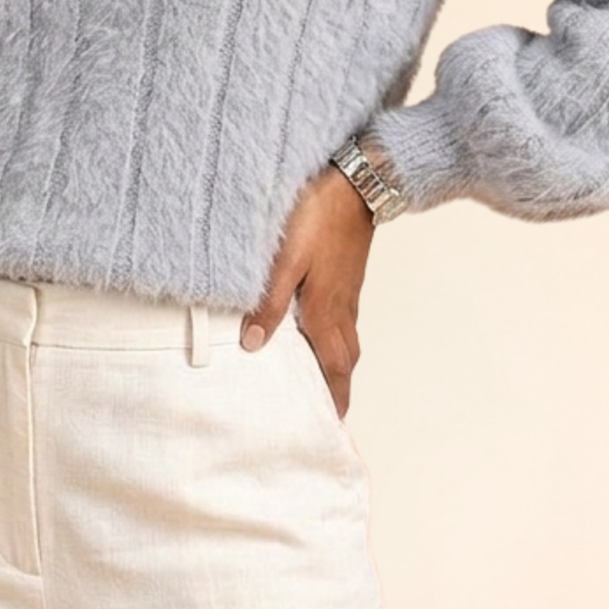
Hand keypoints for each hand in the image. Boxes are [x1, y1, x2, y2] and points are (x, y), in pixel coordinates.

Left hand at [241, 163, 375, 417]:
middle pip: (343, 360)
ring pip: (344, 339)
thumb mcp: (284, 261)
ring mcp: (346, 292)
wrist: (355, 181)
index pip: (333, 370)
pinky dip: (331, 337)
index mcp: (326, 313)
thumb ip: (268, 304)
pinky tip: (315, 330)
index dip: (333, 399)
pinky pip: (341, 319)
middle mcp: (341, 309)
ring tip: (318, 379)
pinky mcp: (345, 276)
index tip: (330, 426)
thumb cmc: (319, 217)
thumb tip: (252, 346)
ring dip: (334, 364)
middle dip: (336, 388)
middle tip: (325, 410)